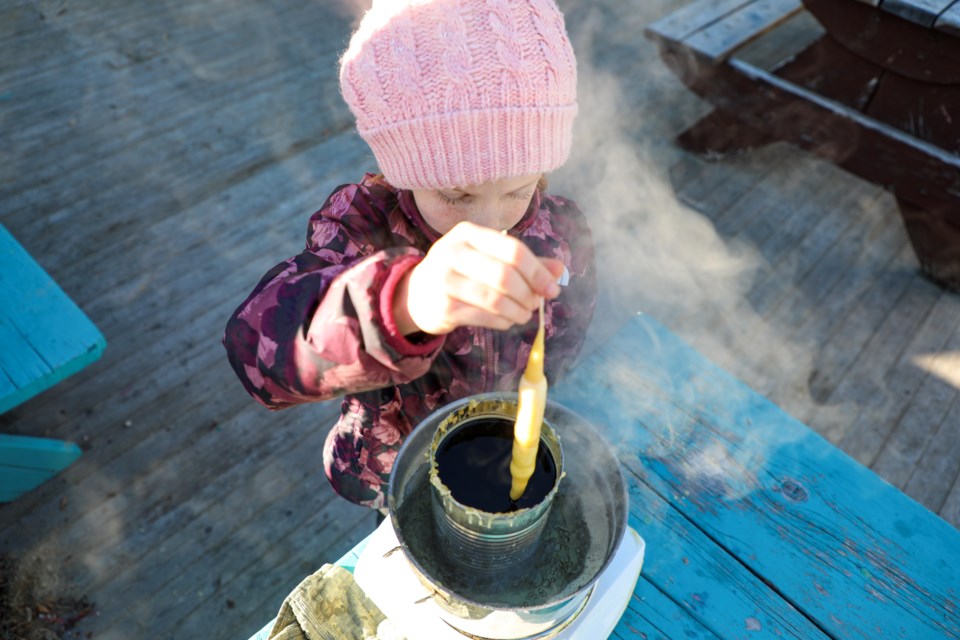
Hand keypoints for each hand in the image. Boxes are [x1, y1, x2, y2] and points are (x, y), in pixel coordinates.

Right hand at [394, 221, 564, 334]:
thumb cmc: (460, 271)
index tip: (552, 289)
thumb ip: (524, 262)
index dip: (538, 271)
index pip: (513, 249)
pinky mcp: (444, 307)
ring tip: (524, 314)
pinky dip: (504, 321)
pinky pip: (485, 317)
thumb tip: (559, 270)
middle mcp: (453, 252)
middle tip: (536, 304)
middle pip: (505, 275)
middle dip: (529, 293)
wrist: (416, 293)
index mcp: (468, 233)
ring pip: (496, 299)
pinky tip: (507, 320)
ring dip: (518, 310)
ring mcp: (445, 280)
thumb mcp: (487, 257)